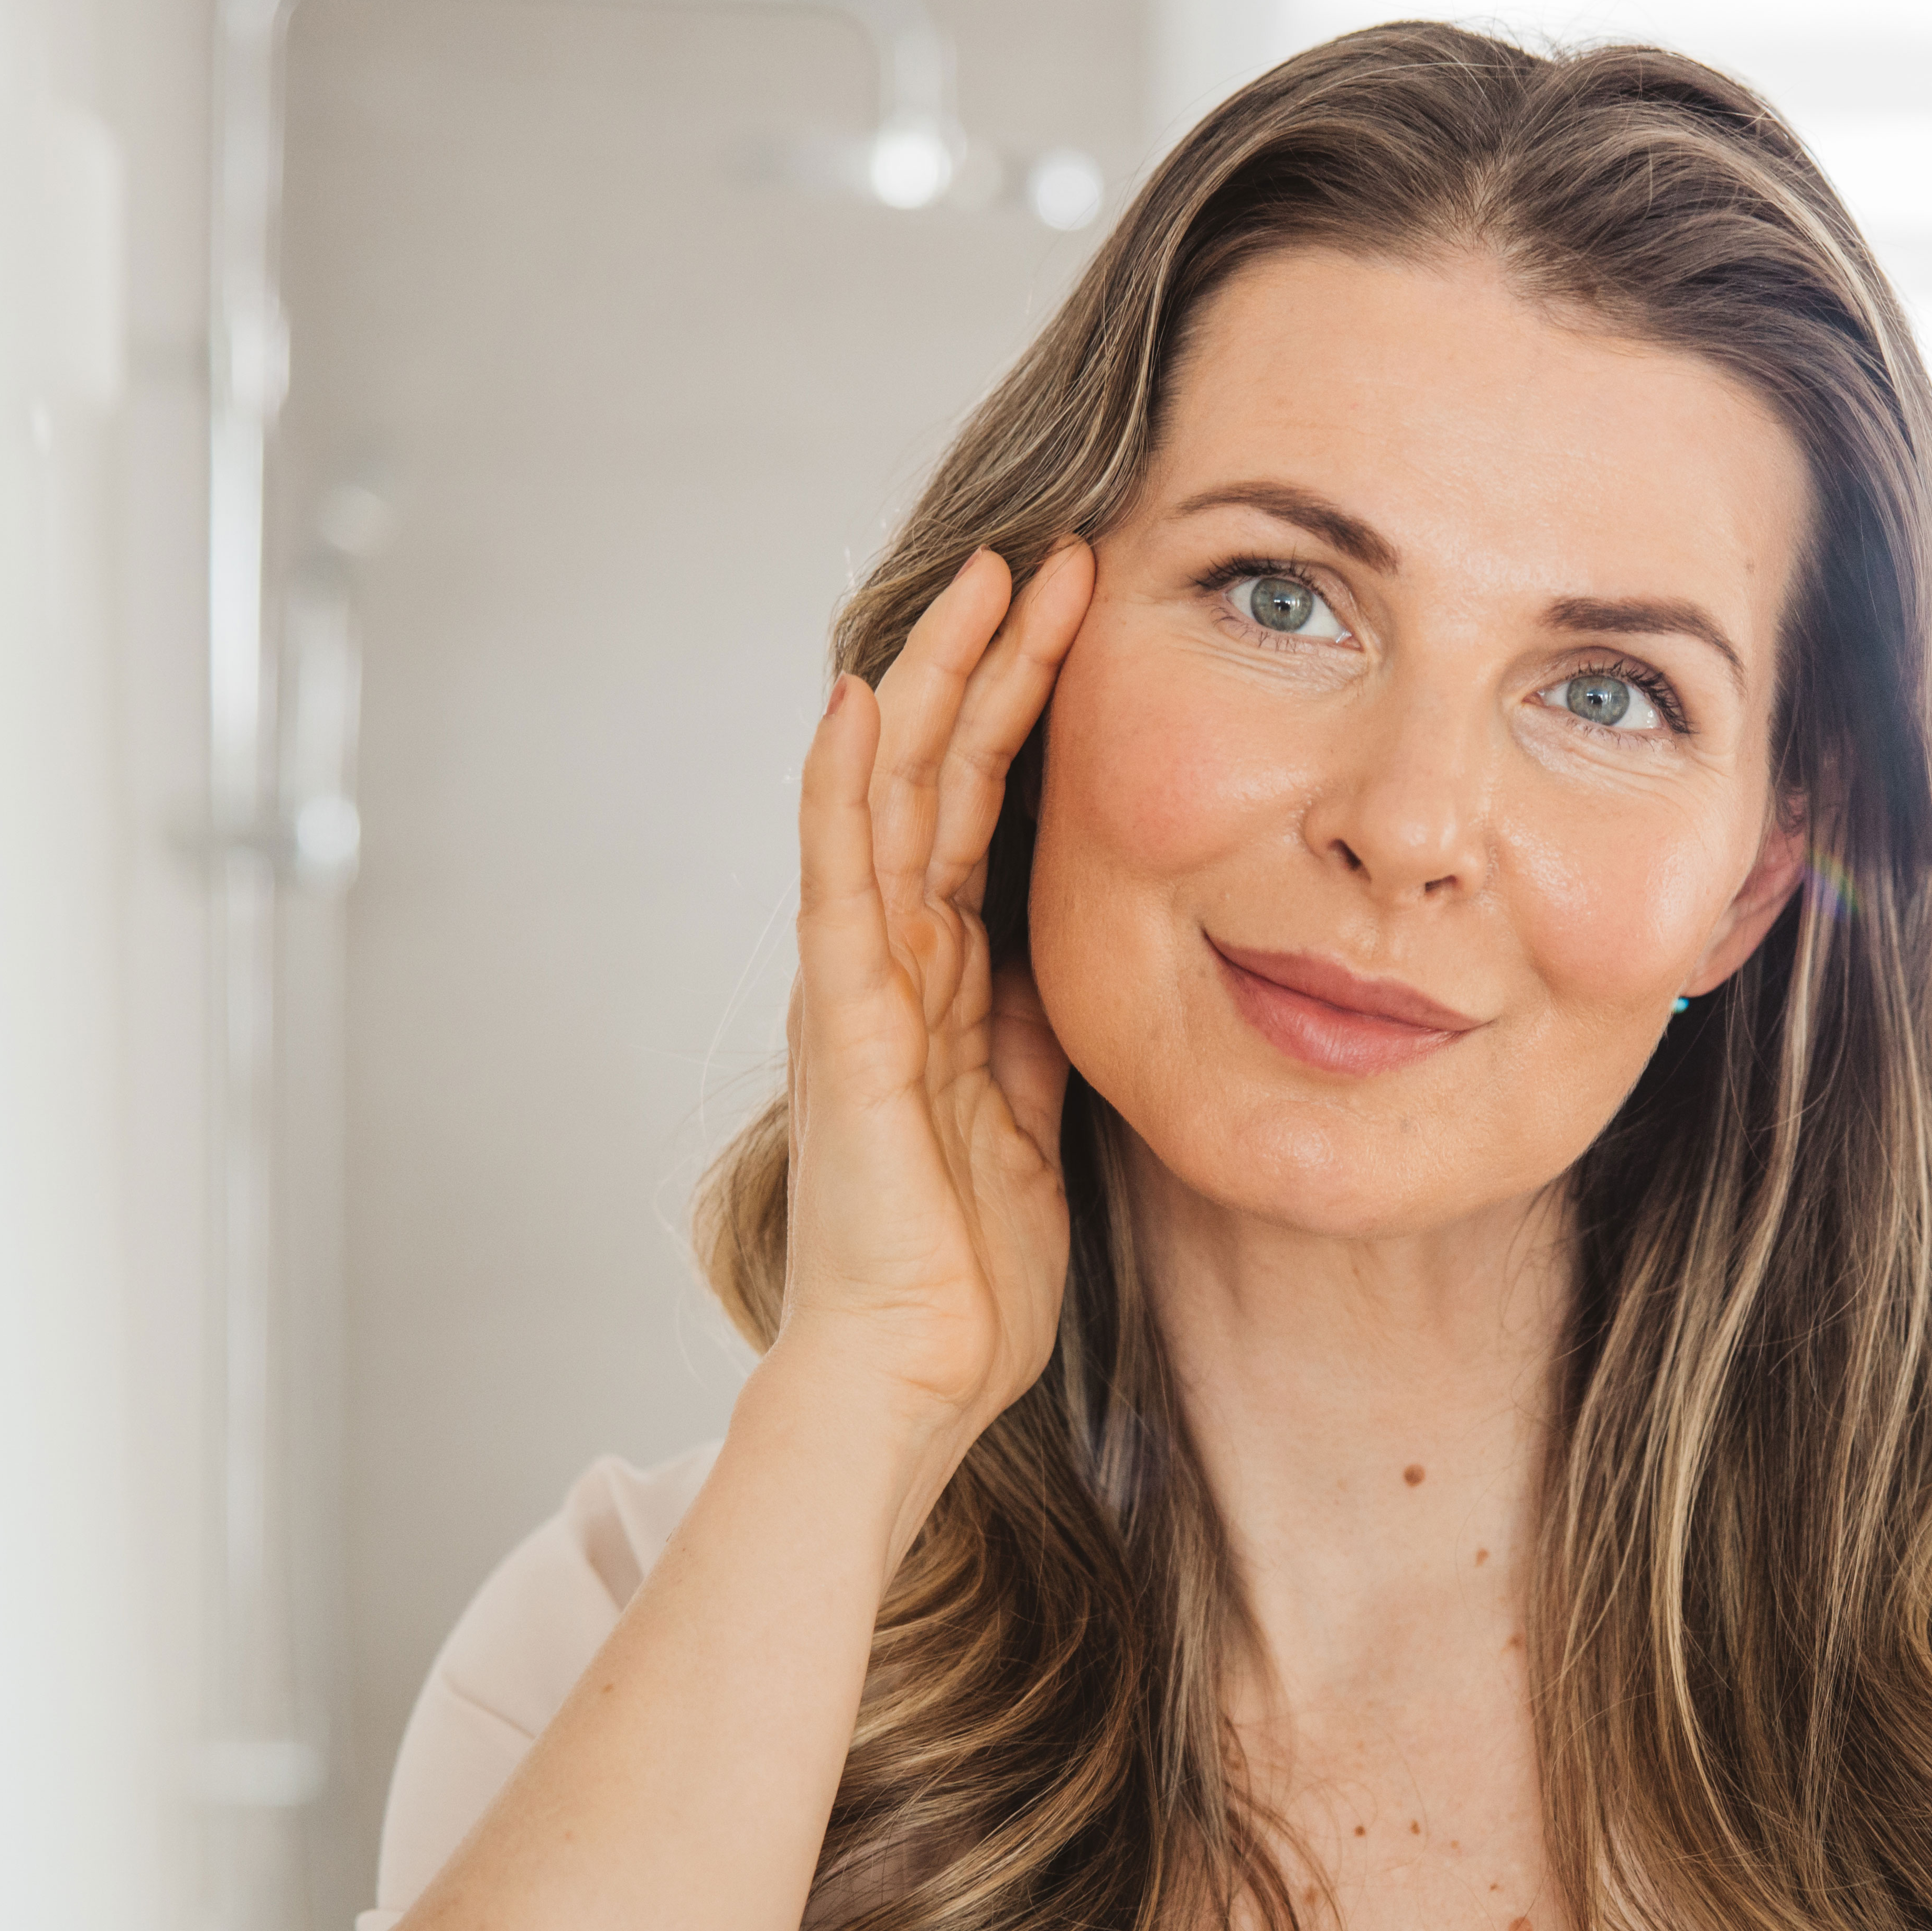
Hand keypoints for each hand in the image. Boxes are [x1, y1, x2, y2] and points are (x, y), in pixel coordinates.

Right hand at [767, 544, 1093, 1478]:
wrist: (910, 1377)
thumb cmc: (966, 1274)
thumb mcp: (1033, 1120)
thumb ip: (1036, 1033)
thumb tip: (1072, 959)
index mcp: (943, 984)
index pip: (989, 811)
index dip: (1034, 711)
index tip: (1090, 620)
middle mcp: (890, 963)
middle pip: (944, 774)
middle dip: (997, 660)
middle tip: (1054, 553)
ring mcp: (858, 983)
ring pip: (894, 795)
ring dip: (938, 681)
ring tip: (985, 577)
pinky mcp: (841, 1022)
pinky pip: (841, 880)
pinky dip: (848, 786)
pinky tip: (864, 700)